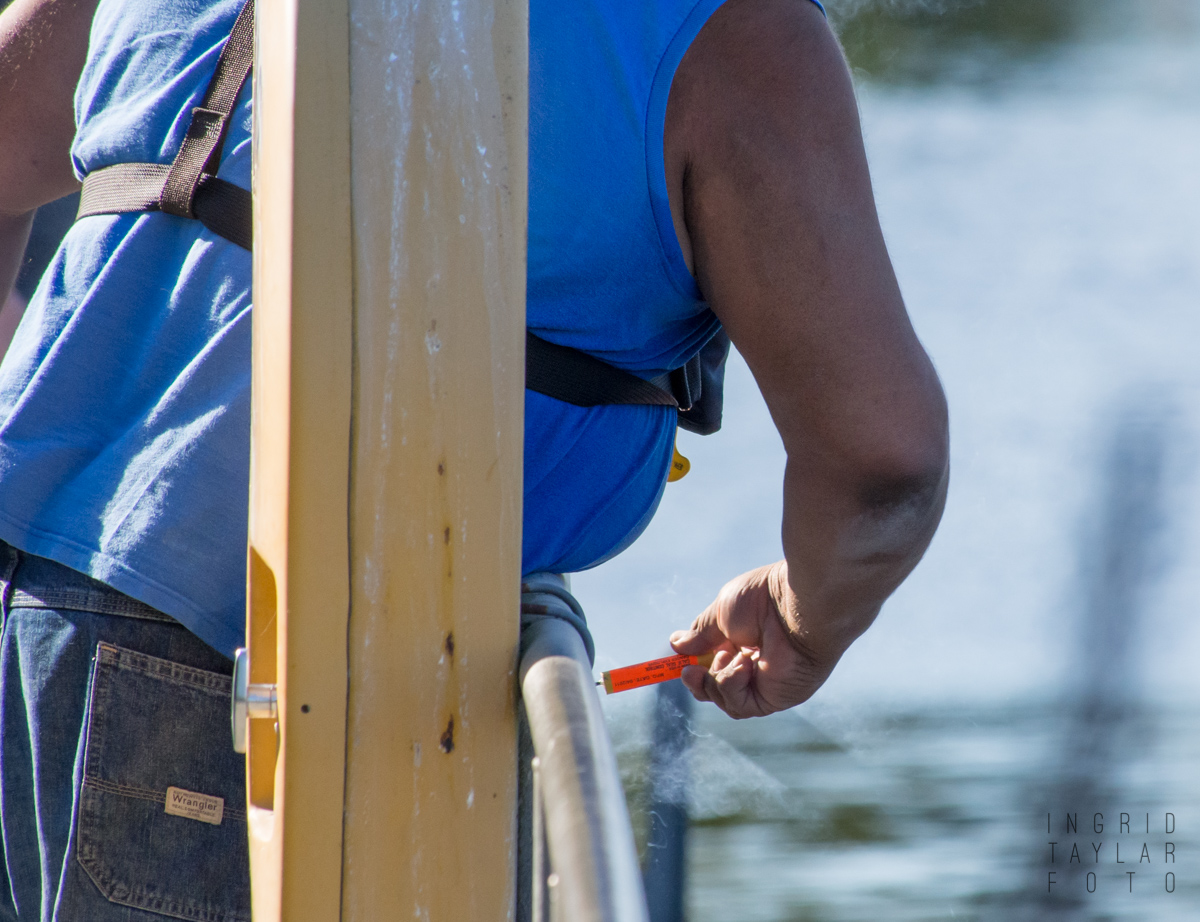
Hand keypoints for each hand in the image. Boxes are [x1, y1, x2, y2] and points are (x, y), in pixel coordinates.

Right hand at [670, 561, 841, 718]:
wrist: (797, 606)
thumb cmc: (764, 600)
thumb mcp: (721, 613)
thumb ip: (701, 633)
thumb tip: (676, 643)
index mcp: (747, 639)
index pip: (715, 661)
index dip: (694, 665)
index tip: (676, 661)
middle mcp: (758, 663)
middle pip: (717, 687)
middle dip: (698, 682)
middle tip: (689, 670)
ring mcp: (767, 683)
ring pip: (725, 700)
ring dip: (716, 681)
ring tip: (730, 656)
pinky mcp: (776, 698)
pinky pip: (741, 705)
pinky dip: (732, 685)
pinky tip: (744, 663)